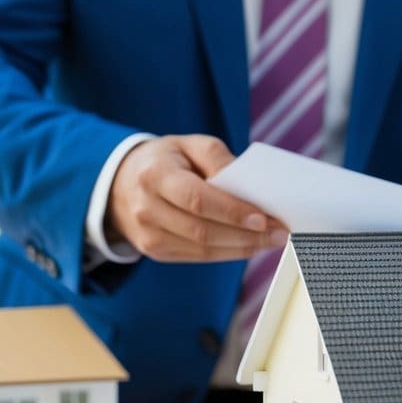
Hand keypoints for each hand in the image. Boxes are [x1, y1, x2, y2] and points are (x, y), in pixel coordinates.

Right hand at [106, 135, 288, 261]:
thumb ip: (218, 158)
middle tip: (280, 232)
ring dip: (244, 248)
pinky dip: (230, 253)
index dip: (232, 212)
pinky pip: (199, 257)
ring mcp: (149, 236)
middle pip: (203, 231)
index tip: (264, 218)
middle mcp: (147, 209)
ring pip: (204, 250)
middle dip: (247, 235)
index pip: (197, 200)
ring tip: (273, 240)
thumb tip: (248, 184)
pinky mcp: (157, 252)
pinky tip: (251, 245)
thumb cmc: (165, 161)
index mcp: (154, 175)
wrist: (120, 184)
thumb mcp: (187, 145)